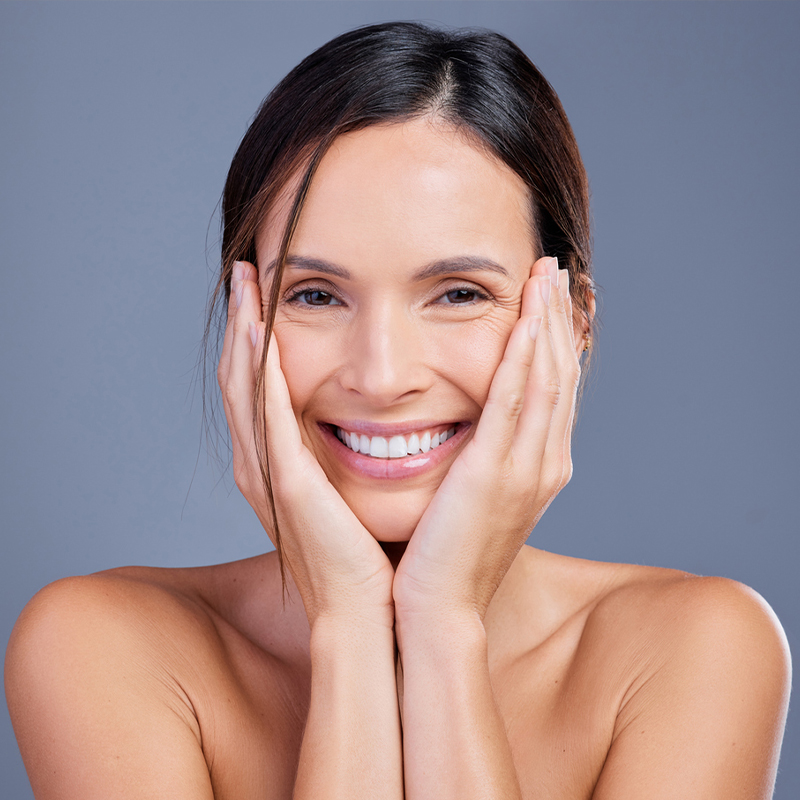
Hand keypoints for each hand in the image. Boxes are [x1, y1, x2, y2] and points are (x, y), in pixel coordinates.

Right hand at [217, 261, 394, 628]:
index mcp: (282, 465)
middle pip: (242, 377)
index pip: (261, 387)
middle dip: (241, 323)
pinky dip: (259, 366)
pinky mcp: (286, 480)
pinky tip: (259, 327)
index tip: (265, 294)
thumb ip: (352, 454)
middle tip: (246, 272)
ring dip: (243, 331)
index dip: (256, 340)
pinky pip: (267, 411)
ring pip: (245, 385)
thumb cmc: (372, 557)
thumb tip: (381, 421)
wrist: (372, 612)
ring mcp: (269, 472)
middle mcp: (264, 465)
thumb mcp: (356, 493)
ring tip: (247, 283)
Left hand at [393, 256, 580, 621]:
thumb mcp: (474, 499)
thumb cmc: (446, 556)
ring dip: (548, 323)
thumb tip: (473, 428)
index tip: (549, 299)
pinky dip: (524, 356)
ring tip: (546, 276)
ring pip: (547, 379)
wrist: (437, 610)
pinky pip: (515, 402)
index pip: (555, 389)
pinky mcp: (495, 474)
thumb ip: (483, 459)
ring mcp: (526, 469)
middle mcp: (544, 463)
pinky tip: (525, 319)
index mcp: (538, 468)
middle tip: (554, 270)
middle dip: (559, 319)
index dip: (557, 340)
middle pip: (560, 374)